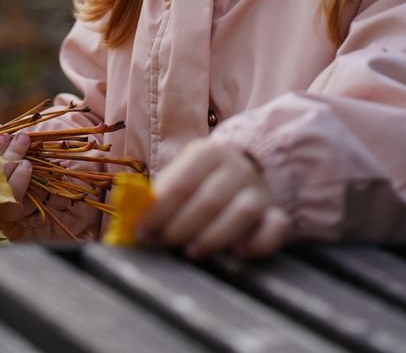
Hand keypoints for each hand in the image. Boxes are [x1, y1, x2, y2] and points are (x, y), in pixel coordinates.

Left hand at [135, 138, 289, 258]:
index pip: (181, 183)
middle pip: (209, 200)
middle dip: (181, 227)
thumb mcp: (180, 174)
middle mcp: (236, 168)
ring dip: (215, 236)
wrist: (248, 167)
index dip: (158, 211)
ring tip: (193, 252)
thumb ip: (158, 194)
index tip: (142, 231)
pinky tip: (238, 253)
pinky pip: (276, 227)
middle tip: (162, 244)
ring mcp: (258, 191)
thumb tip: (129, 214)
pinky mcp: (276, 212)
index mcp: (206, 153)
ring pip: (242, 212)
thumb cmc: (202, 179)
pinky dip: (259, 242)